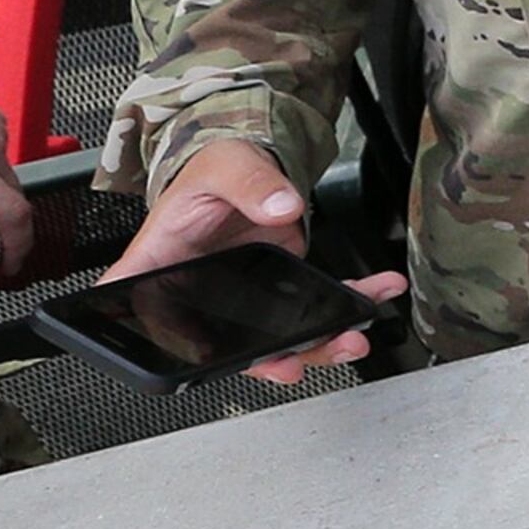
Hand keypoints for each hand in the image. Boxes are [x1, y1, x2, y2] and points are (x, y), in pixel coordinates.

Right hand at [102, 139, 404, 383]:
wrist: (246, 165)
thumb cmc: (214, 168)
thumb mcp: (224, 165)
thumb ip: (249, 184)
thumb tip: (281, 207)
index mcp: (160, 265)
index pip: (151, 316)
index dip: (175, 344)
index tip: (206, 355)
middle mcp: (198, 292)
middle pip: (225, 344)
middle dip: (267, 359)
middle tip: (295, 363)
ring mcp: (240, 296)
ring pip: (276, 337)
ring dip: (317, 343)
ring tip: (349, 339)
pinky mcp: (278, 287)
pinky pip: (313, 305)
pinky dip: (349, 302)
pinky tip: (377, 292)